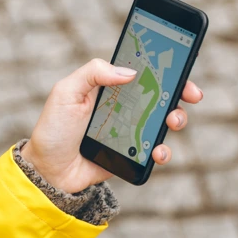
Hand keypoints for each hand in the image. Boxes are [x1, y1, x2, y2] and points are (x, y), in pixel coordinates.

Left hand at [21, 58, 203, 192]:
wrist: (47, 171)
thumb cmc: (53, 128)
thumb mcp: (66, 92)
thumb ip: (93, 73)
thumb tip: (129, 72)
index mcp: (109, 87)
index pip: (142, 72)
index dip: (164, 68)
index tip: (182, 66)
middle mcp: (123, 106)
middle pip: (161, 95)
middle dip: (181, 92)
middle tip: (191, 95)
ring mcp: (129, 131)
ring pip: (164, 122)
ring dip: (177, 119)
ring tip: (172, 122)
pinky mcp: (131, 154)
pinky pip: (155, 150)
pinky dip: (163, 150)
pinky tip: (158, 151)